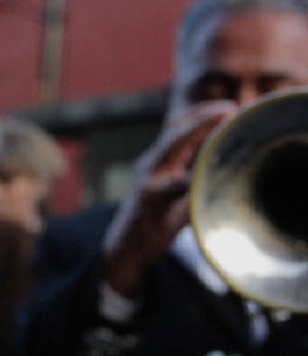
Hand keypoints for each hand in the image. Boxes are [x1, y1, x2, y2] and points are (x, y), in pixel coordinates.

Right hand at [102, 100, 236, 295]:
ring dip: (197, 137)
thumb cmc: (156, 219)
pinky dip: (191, 177)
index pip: (178, 128)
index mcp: (158, 160)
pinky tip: (207, 171)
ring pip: (171, 151)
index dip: (201, 114)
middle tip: (229, 108)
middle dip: (202, 118)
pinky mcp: (148, 201)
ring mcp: (147, 182)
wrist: (126, 248)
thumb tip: (225, 156)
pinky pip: (174, 185)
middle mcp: (150, 165)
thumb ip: (192, 171)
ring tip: (222, 129)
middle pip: (175, 132)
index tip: (228, 107)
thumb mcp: (174, 190)